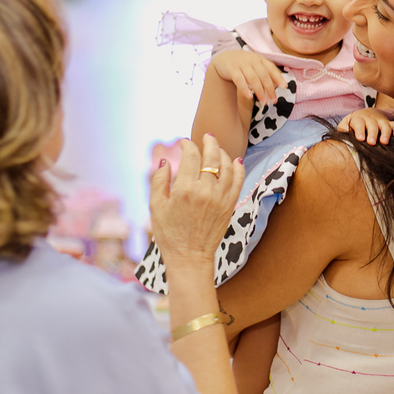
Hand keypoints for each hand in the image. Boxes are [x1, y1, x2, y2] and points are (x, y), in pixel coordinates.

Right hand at [149, 134, 244, 273]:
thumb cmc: (169, 233)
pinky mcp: (229, 205)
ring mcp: (220, 198)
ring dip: (223, 152)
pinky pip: (238, 181)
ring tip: (217, 148)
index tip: (184, 143)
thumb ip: (159, 181)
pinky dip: (238, 168)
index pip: (191, 156)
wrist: (190, 257)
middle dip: (209, 142)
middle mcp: (205, 191)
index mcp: (185, 190)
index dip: (188, 145)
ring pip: (227, 166)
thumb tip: (164, 161)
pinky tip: (235, 160)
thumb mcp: (156, 207)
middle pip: (212, 156)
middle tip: (206, 136)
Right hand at [211, 49, 284, 104]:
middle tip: (274, 100)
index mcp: (260, 59)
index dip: (278, 77)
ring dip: (260, 91)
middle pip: (263, 75)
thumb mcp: (256, 65)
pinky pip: (239, 80)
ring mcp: (242, 64)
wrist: (224, 58)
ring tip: (264, 102)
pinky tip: (249, 97)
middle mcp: (252, 61)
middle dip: (270, 89)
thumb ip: (267, 73)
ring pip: (253, 79)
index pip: (271, 68)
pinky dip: (245, 89)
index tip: (284, 87)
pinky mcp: (232, 69)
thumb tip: (279, 84)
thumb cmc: (244, 65)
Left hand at [337, 108, 393, 145]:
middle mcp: (371, 119)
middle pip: (372, 125)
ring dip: (386, 133)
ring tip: (385, 142)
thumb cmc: (354, 123)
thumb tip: (342, 135)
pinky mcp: (389, 123)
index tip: (360, 139)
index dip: (359, 130)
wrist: (367, 113)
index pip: (359, 124)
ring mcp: (381, 121)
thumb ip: (343, 129)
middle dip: (373, 133)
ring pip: (385, 125)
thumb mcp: (346, 124)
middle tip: (372, 142)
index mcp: (358, 119)